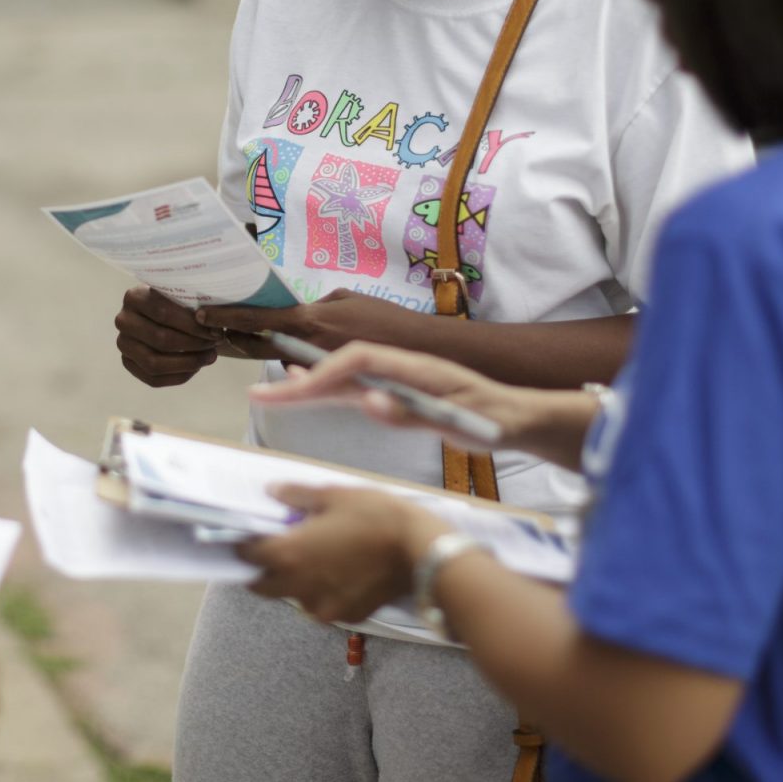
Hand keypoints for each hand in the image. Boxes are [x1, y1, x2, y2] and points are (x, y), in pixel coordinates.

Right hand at [115, 286, 221, 386]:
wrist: (163, 312)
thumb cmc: (177, 301)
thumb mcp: (182, 293)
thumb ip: (192, 302)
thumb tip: (210, 322)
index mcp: (134, 297)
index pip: (164, 313)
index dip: (193, 325)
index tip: (216, 330)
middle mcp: (123, 320)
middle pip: (161, 339)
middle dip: (194, 344)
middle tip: (216, 343)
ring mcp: (123, 344)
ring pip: (154, 363)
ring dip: (188, 363)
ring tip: (209, 356)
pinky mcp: (128, 363)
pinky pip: (153, 379)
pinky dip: (179, 376)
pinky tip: (197, 367)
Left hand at [196, 288, 428, 360]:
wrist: (418, 352)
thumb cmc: (385, 318)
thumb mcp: (346, 299)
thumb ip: (316, 306)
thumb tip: (297, 312)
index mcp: (309, 321)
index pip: (257, 319)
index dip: (227, 316)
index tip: (202, 313)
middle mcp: (306, 347)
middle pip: (254, 346)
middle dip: (230, 338)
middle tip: (206, 330)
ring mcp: (314, 366)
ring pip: (273, 360)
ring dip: (256, 349)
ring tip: (231, 338)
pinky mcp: (324, 380)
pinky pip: (296, 371)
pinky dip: (284, 362)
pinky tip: (277, 354)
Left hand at [239, 485, 450, 624]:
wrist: (421, 550)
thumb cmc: (376, 517)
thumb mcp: (333, 495)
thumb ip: (296, 496)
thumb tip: (273, 492)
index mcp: (290, 555)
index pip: (248, 556)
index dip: (245, 544)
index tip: (249, 536)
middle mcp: (300, 587)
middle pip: (263, 586)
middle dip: (262, 570)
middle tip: (274, 550)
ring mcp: (323, 607)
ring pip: (295, 597)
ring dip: (295, 581)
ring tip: (317, 557)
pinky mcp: (347, 616)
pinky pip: (323, 604)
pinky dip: (324, 590)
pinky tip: (342, 571)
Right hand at [247, 341, 600, 463]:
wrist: (523, 419)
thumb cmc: (497, 421)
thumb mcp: (461, 421)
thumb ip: (414, 414)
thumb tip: (369, 402)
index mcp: (418, 368)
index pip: (360, 360)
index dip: (326, 373)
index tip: (296, 389)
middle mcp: (403, 368)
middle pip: (344, 366)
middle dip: (302, 381)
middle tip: (260, 394)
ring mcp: (400, 380)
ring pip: (345, 378)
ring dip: (309, 385)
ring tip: (272, 392)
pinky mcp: (400, 395)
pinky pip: (357, 389)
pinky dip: (329, 392)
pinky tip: (310, 393)